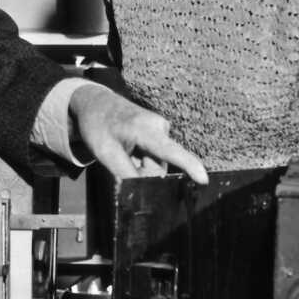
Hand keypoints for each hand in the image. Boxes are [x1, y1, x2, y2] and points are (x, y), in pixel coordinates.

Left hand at [69, 83, 207, 183]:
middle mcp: (160, 127)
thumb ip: (125, 174)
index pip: (170, 151)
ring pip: (156, 165)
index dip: (189, 166)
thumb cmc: (98, 126)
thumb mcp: (105, 153)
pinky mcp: (161, 133)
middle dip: (141, 172)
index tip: (203, 179)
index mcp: (145, 129)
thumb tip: (141, 194)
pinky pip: (155, 158)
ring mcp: (162, 129)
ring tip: (123, 150)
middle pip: (158, 168)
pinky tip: (129, 148)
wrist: (95, 103)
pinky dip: (141, 159)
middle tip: (120, 158)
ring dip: (139, 166)